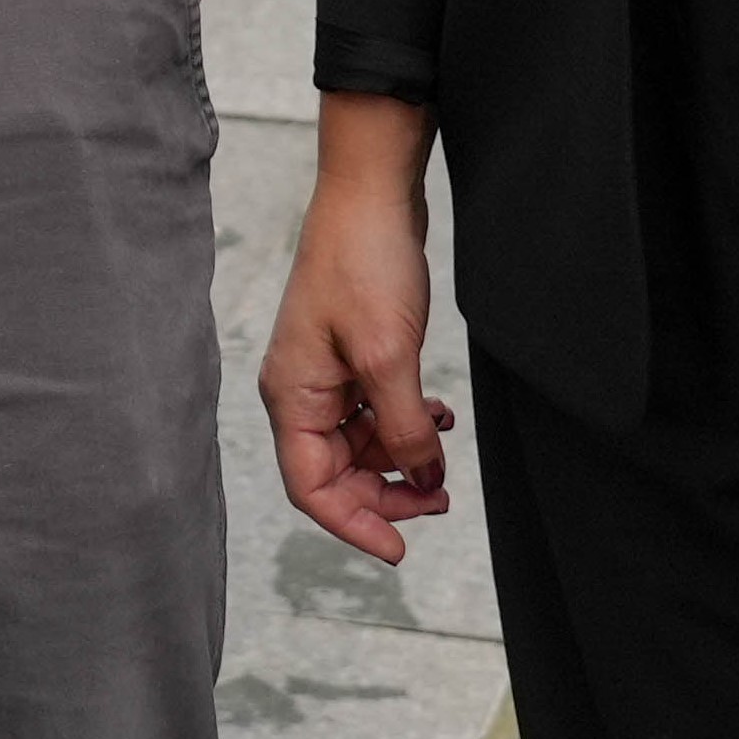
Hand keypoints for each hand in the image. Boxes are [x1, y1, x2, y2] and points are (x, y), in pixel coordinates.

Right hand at [257, 97, 455, 562]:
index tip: (401, 548)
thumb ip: (403, 428)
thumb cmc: (365, 263)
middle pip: (336, 472)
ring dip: (402, 456)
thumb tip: (421, 482)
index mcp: (293, 396)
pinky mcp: (352, 351)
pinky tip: (439, 415)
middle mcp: (301, 390)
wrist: (372, 190)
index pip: (312, 488)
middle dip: (387, 492)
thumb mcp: (389, 356)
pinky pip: (375, 409)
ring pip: (360, 443)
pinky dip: (406, 422)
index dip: (355, 524)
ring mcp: (326, 370)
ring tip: (445, 454)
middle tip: (440, 498)